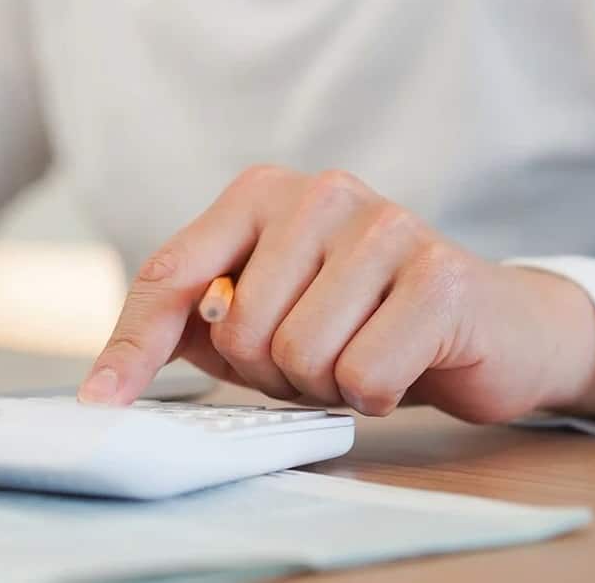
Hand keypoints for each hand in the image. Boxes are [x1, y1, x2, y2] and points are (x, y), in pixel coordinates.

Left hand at [78, 166, 594, 422]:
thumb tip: (112, 377)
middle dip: (271, 372)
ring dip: (325, 384)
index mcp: (262, 193)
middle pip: (236, 330)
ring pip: (297, 354)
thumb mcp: (270, 316)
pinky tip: (403, 362)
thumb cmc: (366, 319)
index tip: (101, 402)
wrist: (493, 325)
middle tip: (321, 356)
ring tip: (362, 353)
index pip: (171, 274)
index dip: (133, 347)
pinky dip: (374, 393)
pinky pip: (360, 373)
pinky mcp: (439, 274)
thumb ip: (197, 328)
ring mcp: (384, 226)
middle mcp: (319, 193)